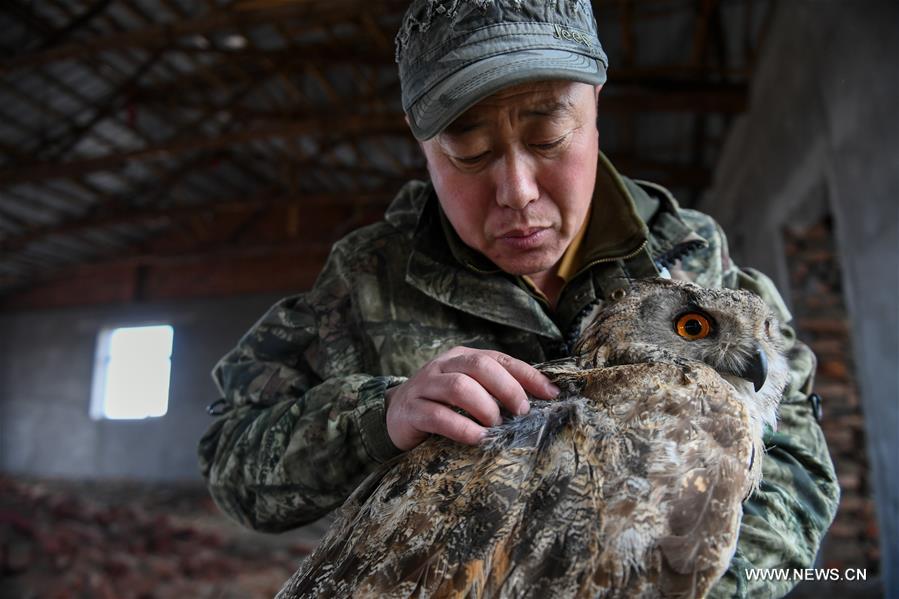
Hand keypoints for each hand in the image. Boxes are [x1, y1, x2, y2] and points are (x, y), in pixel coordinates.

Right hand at [384, 346, 559, 450]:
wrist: (394, 417)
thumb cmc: (441, 405)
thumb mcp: (468, 391)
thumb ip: (495, 390)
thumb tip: (541, 400)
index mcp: (461, 358)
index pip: (499, 359)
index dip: (528, 375)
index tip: (552, 394)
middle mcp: (442, 366)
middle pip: (479, 366)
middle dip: (507, 389)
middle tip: (521, 412)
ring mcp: (424, 387)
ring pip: (459, 387)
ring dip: (485, 407)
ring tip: (496, 426)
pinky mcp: (410, 411)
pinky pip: (438, 416)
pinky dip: (462, 428)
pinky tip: (477, 439)